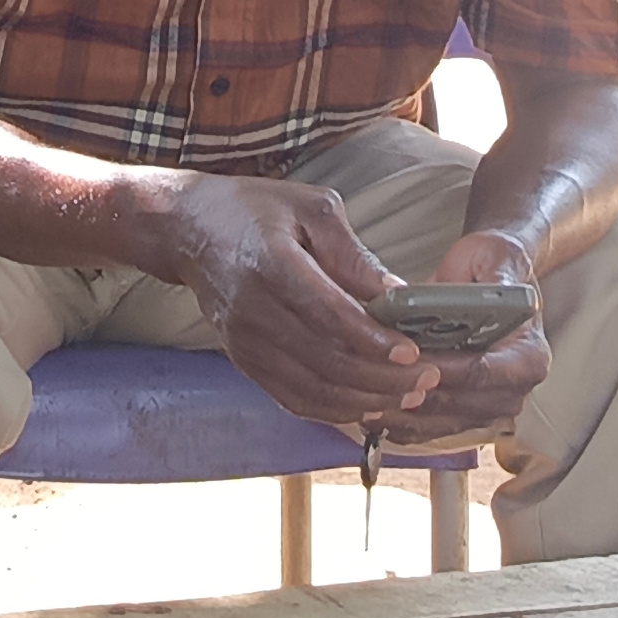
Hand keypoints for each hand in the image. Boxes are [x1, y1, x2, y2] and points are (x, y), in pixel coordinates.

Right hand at [173, 175, 440, 426]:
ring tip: (407, 397)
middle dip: (382, 379)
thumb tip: (399, 294)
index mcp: (270, 263)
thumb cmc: (255, 210)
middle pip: (325, 361)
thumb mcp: (311, 208)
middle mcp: (252, 310)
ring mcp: (243, 342)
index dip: (374, 341)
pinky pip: (292, 398)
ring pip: (311, 390)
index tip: (414, 352)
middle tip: (427, 379)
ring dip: (365, 401)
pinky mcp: (242, 360)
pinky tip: (367, 405)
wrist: (190, 230)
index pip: (328, 315)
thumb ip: (353, 253)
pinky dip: (334, 409)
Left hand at [375, 227, 551, 445]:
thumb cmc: (491, 266)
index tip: (407, 363)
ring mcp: (489, 406)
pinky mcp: (465, 413)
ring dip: (405, 417)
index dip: (443, 370)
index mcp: (528, 355)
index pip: (482, 372)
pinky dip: (404, 424)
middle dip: (416, 396)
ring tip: (367, 400)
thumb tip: (494, 289)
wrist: (487, 279)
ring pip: (443, 424)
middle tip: (374, 385)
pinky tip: (374, 411)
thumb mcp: (498, 256)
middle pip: (460, 405)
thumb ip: (499, 271)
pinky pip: (434, 429)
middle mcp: (514, 388)